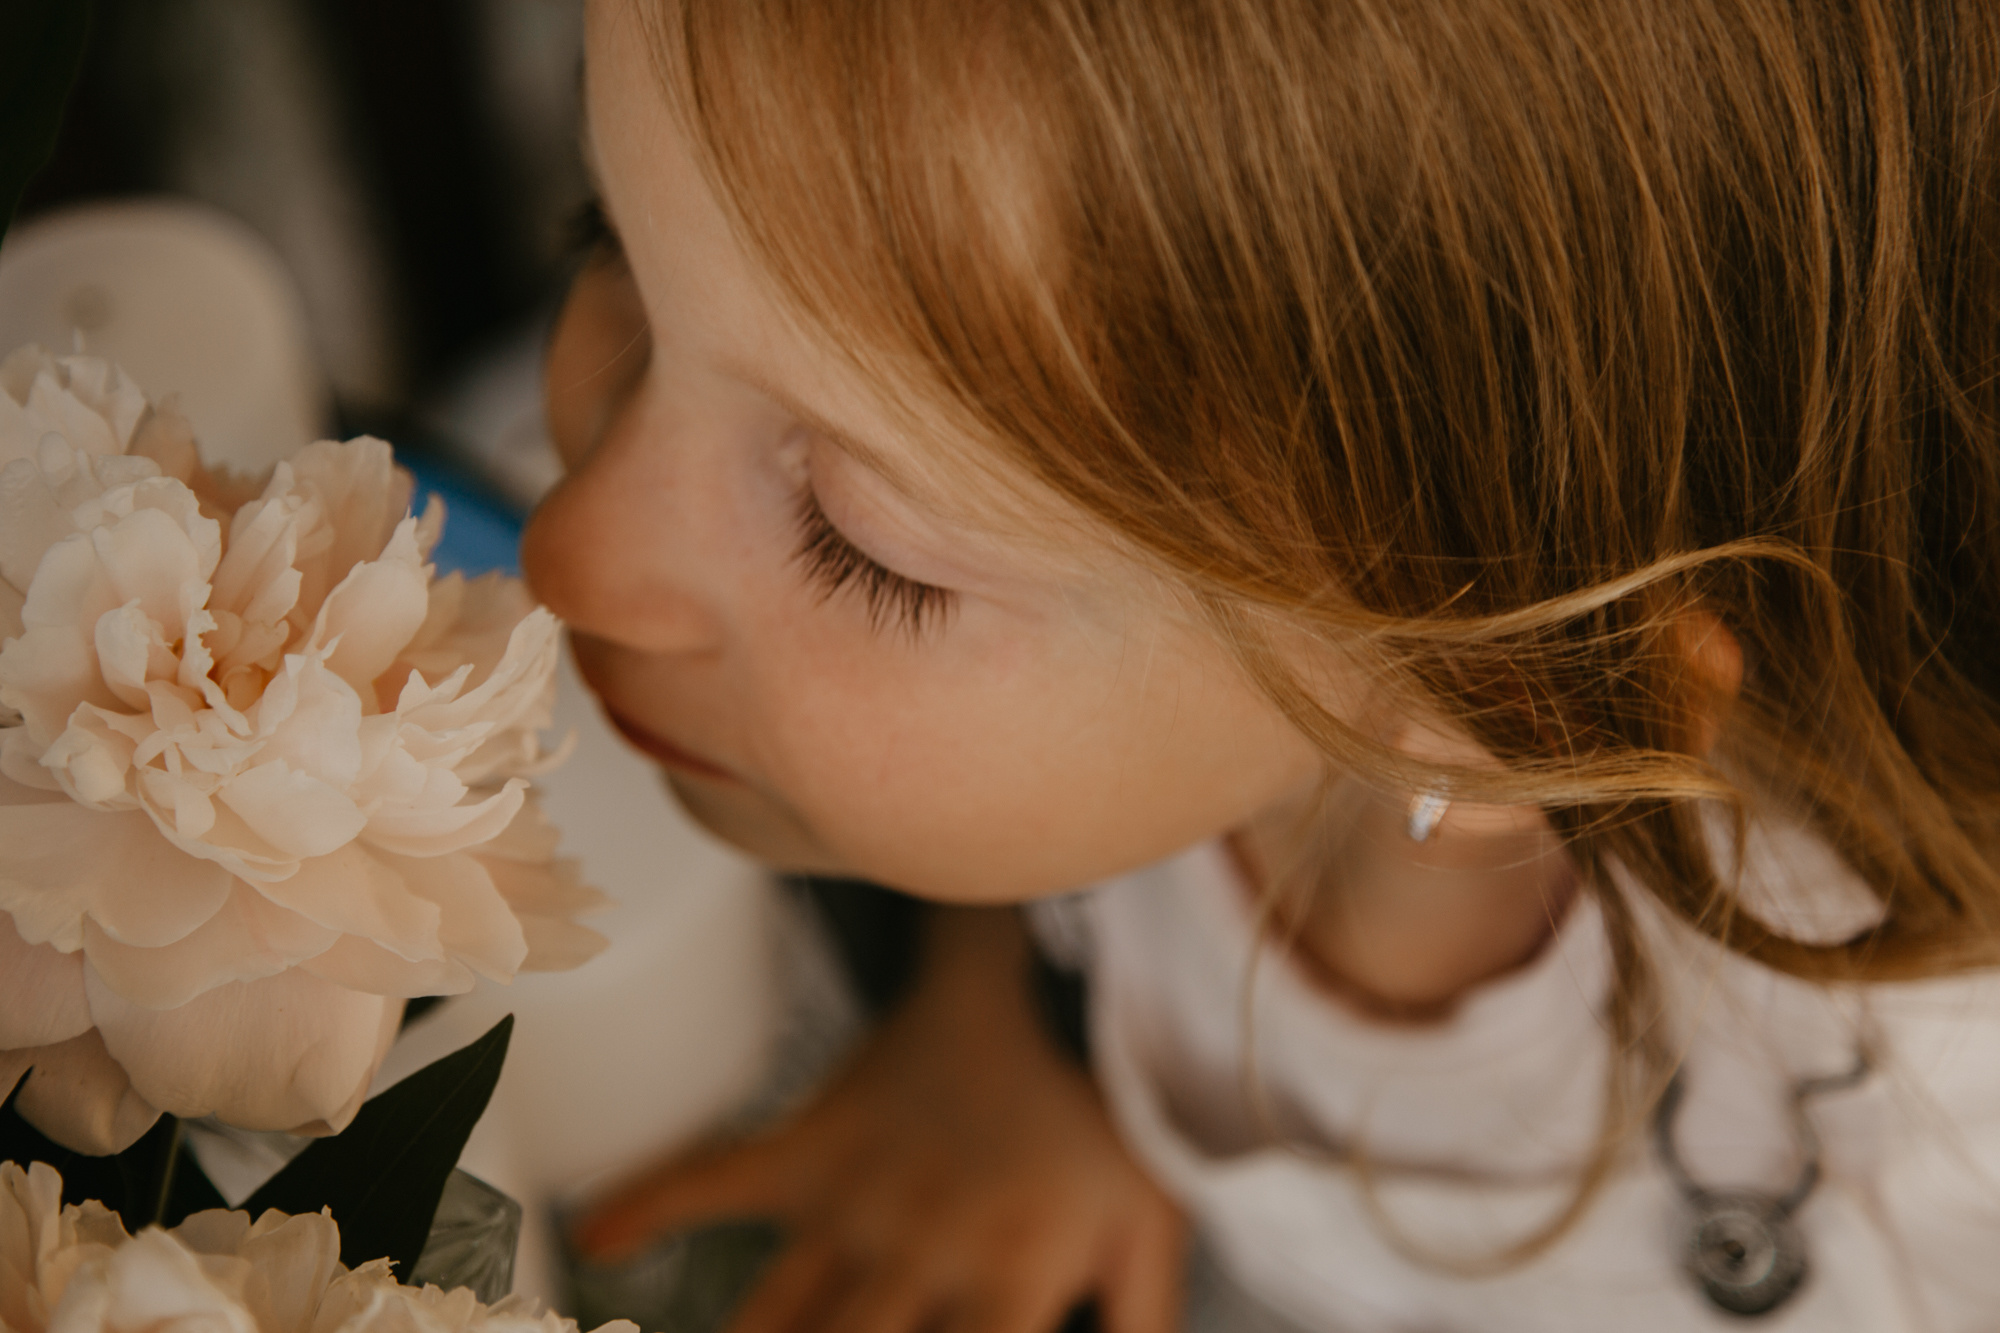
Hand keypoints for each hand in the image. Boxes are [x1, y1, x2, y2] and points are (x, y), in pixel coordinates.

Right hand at [572, 907, 1185, 1332]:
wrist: (1049, 992)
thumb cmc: (1104, 1126)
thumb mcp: (1153, 1231)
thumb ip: (1147, 1330)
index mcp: (1010, 1278)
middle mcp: (917, 1249)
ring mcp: (849, 1199)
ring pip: (769, 1318)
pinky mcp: (807, 1147)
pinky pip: (713, 1179)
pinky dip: (647, 1203)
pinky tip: (592, 1233)